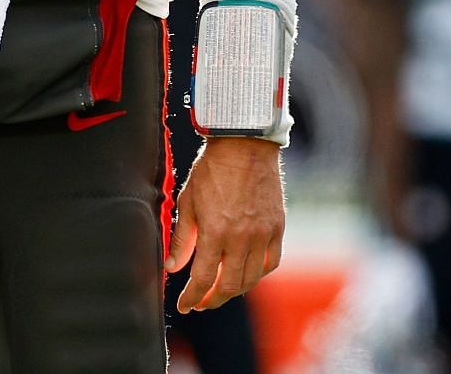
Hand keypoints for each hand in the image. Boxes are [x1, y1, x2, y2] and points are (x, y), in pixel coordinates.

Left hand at [164, 136, 284, 311]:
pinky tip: (246, 274)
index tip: (184, 306)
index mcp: (215, 231)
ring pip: (250, 279)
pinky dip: (258, 274)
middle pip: (229, 286)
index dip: (191, 297)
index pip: (202, 278)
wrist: (245, 145)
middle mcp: (241, 237)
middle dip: (212, 300)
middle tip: (201, 302)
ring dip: (234, 290)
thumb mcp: (188, 201)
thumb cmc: (212, 170)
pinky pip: (271, 263)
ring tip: (221, 290)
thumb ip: (182, 238)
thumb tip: (173, 267)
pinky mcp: (277, 228)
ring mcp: (262, 234)